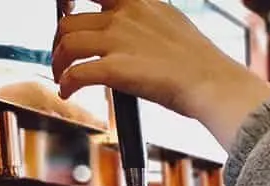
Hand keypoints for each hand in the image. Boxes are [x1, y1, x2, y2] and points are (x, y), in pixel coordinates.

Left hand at [53, 0, 269, 148]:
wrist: (211, 81)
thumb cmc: (201, 62)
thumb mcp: (174, 24)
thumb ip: (150, 22)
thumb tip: (142, 33)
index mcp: (138, 2)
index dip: (72, 1)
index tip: (68, 10)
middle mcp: (123, 16)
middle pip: (71, 20)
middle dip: (59, 41)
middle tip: (62, 57)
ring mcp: (118, 41)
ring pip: (67, 42)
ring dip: (57, 61)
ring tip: (61, 75)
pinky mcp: (115, 69)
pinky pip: (76, 73)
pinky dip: (66, 83)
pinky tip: (67, 92)